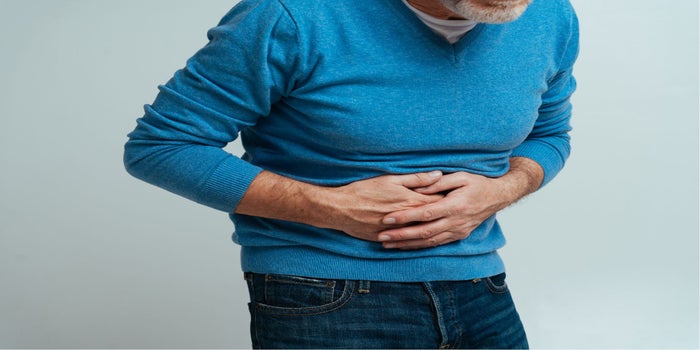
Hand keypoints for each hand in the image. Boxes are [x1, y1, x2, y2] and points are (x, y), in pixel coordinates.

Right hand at [324, 171, 444, 241]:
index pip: (437, 202)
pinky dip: (415, 241)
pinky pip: (406, 242)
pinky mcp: (387, 239)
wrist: (340, 209)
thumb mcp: (391, 179)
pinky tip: (422, 239)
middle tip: (455, 213)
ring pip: (421, 233)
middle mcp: (406, 219)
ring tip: (441, 225)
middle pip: (431, 219)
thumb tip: (438, 174)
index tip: (457, 197)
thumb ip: (417, 178)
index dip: (448, 200)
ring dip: (431, 230)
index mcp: (409, 202)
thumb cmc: (364, 190)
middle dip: (444, 216)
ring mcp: (397, 232)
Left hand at [376, 172, 508, 249]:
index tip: (387, 219)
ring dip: (407, 244)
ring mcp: (458, 231)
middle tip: (381, 237)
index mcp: (455, 206)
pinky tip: (406, 246)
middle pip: (423, 232)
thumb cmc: (478, 183)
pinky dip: (419, 246)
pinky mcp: (459, 235)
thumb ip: (437, 182)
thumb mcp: (460, 176)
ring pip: (428, 242)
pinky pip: (436, 244)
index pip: (424, 214)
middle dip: (400, 235)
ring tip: (388, 245)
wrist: (498, 196)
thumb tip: (417, 186)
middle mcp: (456, 222)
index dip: (404, 217)